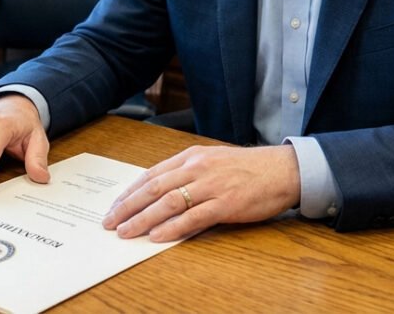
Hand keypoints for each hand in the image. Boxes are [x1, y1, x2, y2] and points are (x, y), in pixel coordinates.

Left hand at [102, 144, 300, 241]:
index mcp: (192, 156)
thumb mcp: (213, 161)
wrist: (283, 169)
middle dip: (128, 207)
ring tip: (126, 232)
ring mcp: (211, 185)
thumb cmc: (249, 167)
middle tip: (110, 222)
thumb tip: (162, 193)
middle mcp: (197, 168)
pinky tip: (156, 236)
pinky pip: (192, 217)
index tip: (115, 206)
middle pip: (154, 188)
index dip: (130, 191)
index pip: (152, 174)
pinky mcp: (225, 204)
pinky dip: (171, 227)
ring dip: (143, 219)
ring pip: (167, 202)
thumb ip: (188, 173)